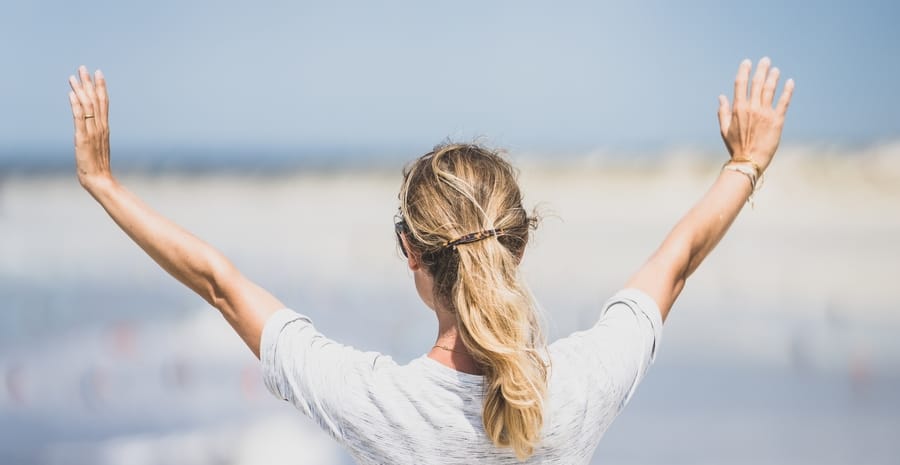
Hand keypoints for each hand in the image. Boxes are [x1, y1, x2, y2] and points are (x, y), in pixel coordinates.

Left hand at [68, 66, 111, 188]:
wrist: (100, 179)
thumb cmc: (98, 166)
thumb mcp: (97, 146)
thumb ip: (95, 135)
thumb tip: (91, 128)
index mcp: (104, 127)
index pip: (104, 103)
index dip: (101, 87)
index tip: (98, 73)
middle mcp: (100, 127)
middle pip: (96, 100)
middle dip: (89, 83)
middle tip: (84, 68)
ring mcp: (92, 132)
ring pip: (88, 106)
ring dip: (81, 90)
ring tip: (74, 77)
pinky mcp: (83, 138)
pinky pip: (80, 119)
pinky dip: (76, 106)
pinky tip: (72, 95)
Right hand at [717, 57, 794, 172]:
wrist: (749, 161)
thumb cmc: (735, 146)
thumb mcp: (724, 129)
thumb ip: (723, 111)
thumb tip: (721, 96)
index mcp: (738, 109)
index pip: (741, 84)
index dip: (744, 71)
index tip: (747, 62)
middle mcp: (752, 108)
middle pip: (757, 83)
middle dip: (761, 69)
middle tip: (765, 60)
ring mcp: (765, 113)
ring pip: (770, 89)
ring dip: (773, 77)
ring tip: (775, 70)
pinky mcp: (777, 120)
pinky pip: (784, 101)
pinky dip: (787, 90)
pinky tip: (789, 82)